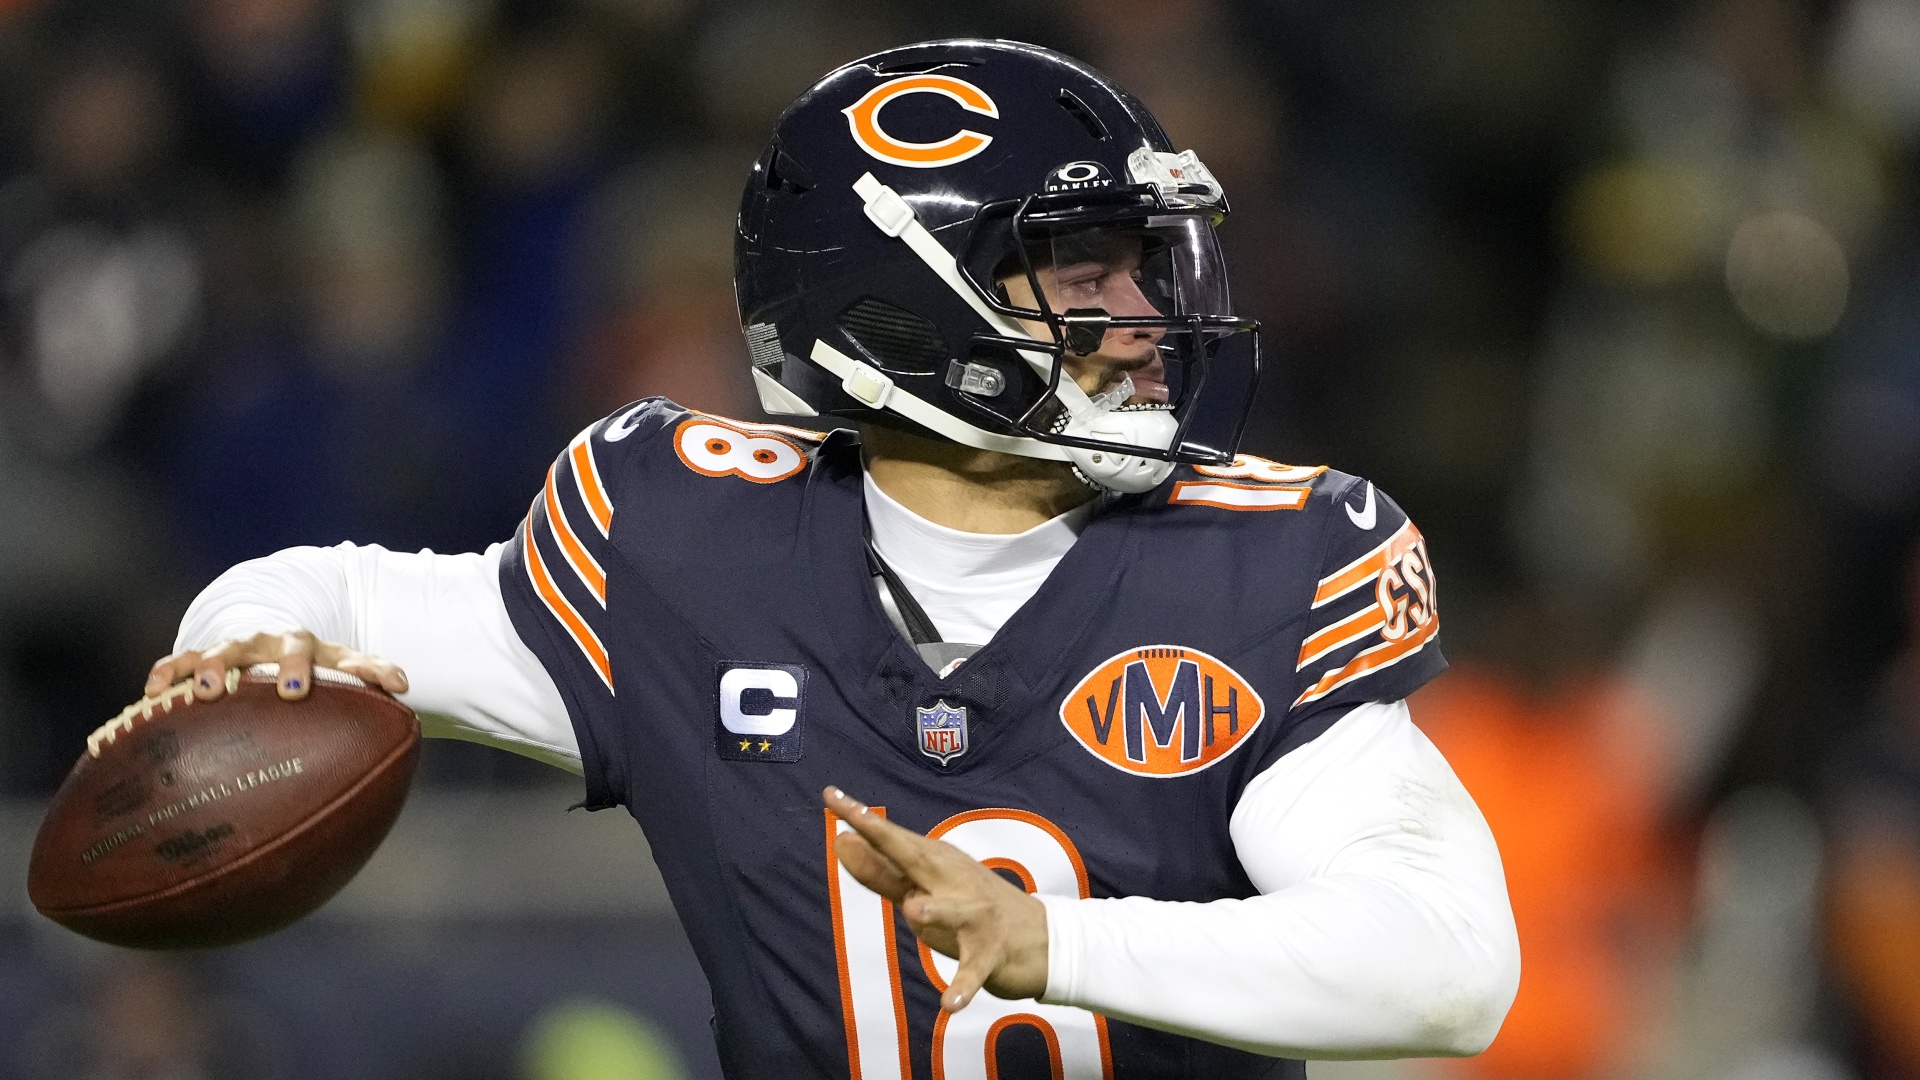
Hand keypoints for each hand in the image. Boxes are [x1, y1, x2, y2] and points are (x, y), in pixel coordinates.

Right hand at [145, 631, 409, 702]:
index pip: (349, 655)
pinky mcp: (197, 658)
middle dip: (288, 667)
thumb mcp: (337, 666)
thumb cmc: (302, 664)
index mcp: (316, 649)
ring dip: (216, 667)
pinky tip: (151, 692)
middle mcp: (275, 644)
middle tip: (292, 691)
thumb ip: (369, 674)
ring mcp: (235, 648)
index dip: (371, 668)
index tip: (392, 684)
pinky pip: (178, 662)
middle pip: (285, 648)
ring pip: (225, 651)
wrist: (253, 632)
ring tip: (205, 691)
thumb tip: (406, 687)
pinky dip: (167, 673)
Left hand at [824, 786, 1048, 1011]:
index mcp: (936, 864)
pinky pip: (973, 971)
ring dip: (935, 909)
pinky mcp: (991, 954)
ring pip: (953, 911)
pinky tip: (948, 1005)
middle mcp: (955, 882)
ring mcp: (976, 917)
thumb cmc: (972, 908)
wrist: (1042, 940)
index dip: (861, 818)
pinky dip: (963, 986)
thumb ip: (881, 870)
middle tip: (854, 821)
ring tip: (914, 910)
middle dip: (887, 841)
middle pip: (917, 859)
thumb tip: (841, 840)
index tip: (829, 795)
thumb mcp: (924, 886)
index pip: (892, 839)